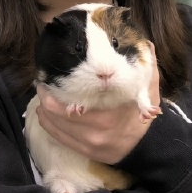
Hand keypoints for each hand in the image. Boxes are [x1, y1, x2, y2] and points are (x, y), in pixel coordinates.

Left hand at [34, 49, 160, 165]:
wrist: (147, 146)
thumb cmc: (141, 112)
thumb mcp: (148, 86)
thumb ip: (145, 64)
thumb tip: (142, 41)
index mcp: (109, 112)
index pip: (72, 97)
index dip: (57, 84)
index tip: (51, 72)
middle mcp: (96, 130)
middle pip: (56, 111)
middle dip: (45, 95)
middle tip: (43, 83)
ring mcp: (88, 143)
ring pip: (53, 124)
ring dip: (43, 108)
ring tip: (44, 95)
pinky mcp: (84, 151)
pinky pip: (58, 137)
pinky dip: (47, 123)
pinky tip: (45, 113)